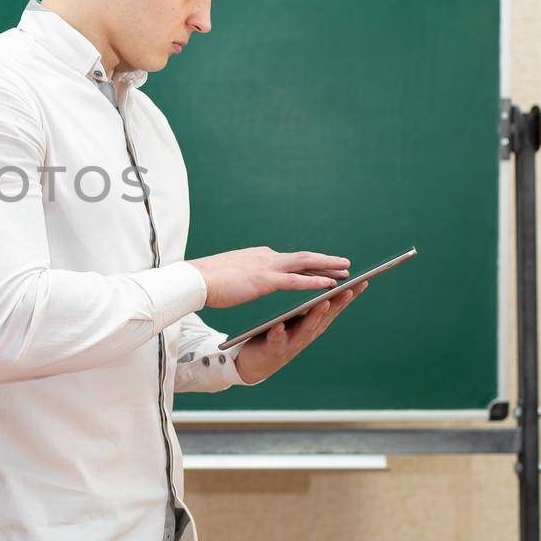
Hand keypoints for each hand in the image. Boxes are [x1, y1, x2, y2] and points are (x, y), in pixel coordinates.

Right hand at [188, 246, 351, 307]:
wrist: (194, 280)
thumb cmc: (208, 280)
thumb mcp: (232, 272)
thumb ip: (246, 272)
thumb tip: (251, 276)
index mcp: (259, 256)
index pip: (289, 260)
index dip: (309, 263)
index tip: (322, 265)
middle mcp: (266, 257)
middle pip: (303, 258)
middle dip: (325, 261)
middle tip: (345, 264)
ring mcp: (267, 267)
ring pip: (305, 264)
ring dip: (328, 267)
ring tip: (346, 271)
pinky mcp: (265, 280)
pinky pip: (296, 281)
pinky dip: (315, 281)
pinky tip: (329, 284)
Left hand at [235, 281, 366, 384]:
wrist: (257, 363)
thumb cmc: (280, 335)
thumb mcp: (298, 320)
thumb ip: (310, 307)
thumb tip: (326, 282)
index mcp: (313, 323)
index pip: (333, 307)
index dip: (348, 296)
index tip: (362, 281)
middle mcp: (307, 334)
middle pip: (325, 317)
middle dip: (338, 304)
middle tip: (348, 290)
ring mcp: (292, 343)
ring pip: (306, 329)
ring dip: (315, 316)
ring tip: (323, 302)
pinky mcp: (274, 349)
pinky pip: (276, 340)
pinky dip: (279, 334)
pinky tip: (279, 326)